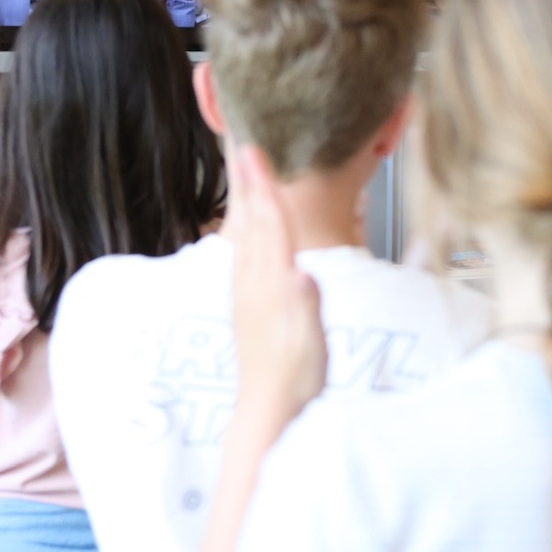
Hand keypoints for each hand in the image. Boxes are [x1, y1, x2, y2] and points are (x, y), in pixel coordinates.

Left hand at [228, 146, 327, 422]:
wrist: (269, 407)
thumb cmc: (296, 373)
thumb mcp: (309, 339)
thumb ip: (304, 304)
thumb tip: (302, 275)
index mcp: (273, 283)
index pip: (269, 225)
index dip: (265, 187)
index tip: (256, 151)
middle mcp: (255, 281)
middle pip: (251, 219)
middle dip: (249, 181)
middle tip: (242, 143)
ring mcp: (248, 291)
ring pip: (245, 232)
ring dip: (245, 198)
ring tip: (244, 172)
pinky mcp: (249, 301)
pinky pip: (245, 250)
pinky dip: (246, 226)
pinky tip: (247, 225)